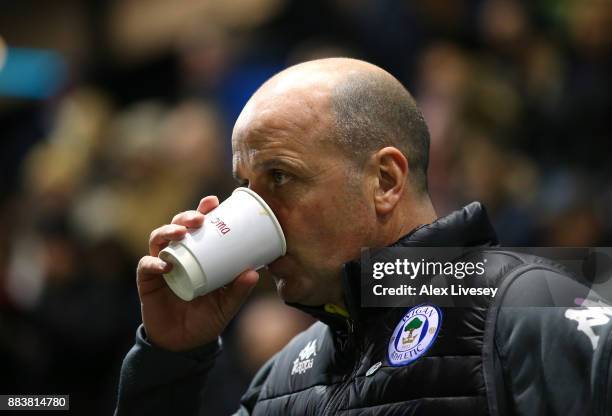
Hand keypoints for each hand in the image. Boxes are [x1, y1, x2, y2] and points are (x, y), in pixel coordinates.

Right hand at [136, 196, 258, 350]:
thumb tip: (255, 273)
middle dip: (186, 217)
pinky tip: (164, 264)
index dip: (203, 210)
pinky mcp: (147, 281)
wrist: (185, 345)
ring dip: (168, 231)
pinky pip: (146, 266)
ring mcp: (161, 266)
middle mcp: (178, 255)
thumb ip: (238, 290)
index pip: (199, 226)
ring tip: (180, 233)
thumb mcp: (227, 304)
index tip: (213, 202)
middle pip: (177, 226)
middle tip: (199, 219)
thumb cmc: (207, 318)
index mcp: (198, 254)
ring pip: (158, 239)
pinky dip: (153, 262)